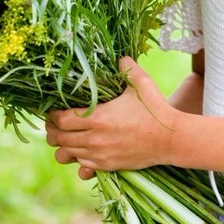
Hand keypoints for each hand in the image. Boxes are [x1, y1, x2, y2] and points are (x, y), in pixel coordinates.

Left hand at [45, 56, 178, 179]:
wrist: (171, 139)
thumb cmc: (155, 109)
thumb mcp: (141, 83)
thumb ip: (127, 67)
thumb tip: (120, 56)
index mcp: (98, 118)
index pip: (61, 120)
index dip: (53, 116)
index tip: (53, 110)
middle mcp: (94, 139)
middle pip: (59, 138)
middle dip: (53, 131)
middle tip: (54, 124)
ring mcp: (100, 155)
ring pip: (67, 154)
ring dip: (63, 145)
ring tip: (66, 137)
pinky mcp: (107, 166)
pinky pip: (82, 166)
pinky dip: (78, 158)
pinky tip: (82, 149)